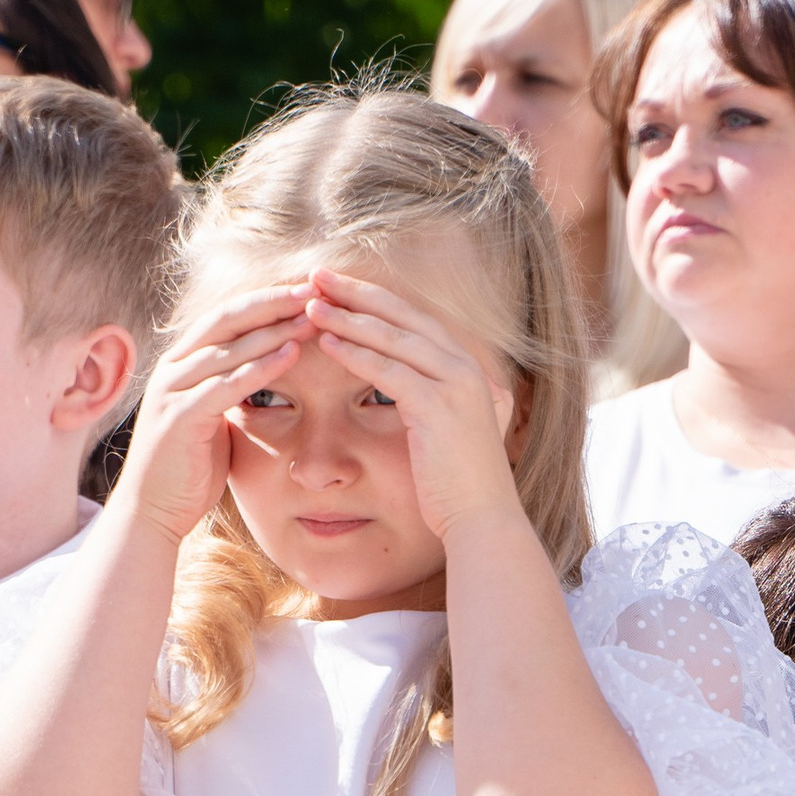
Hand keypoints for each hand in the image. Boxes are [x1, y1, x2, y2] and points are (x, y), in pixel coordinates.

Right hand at [111, 281, 311, 544]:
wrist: (152, 512)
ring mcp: (172, 391)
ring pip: (228, 348)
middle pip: (227, 319)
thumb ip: (229, 391)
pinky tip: (291, 355)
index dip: (265, 300)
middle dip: (272, 301)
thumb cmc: (187, 470)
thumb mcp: (212, 419)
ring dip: (273, 329)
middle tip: (314, 288)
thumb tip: (261, 372)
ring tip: (312, 316)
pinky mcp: (179, 418)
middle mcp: (172, 368)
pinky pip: (226, 385)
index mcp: (180, 364)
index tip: (304, 290)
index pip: (226, 317)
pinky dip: (260, 368)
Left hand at [298, 266, 522, 544]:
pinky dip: (356, 354)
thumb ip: (429, 403)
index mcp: (464, 368)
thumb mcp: (446, 433)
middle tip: (317, 274)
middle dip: (356, 292)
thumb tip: (407, 395)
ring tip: (310, 305)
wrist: (483, 520)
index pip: (412, 320)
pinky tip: (327, 343)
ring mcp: (454, 384)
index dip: (372, 299)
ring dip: (348, 318)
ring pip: (392, 337)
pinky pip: (389, 371)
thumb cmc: (458, 486)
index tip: (337, 287)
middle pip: (401, 315)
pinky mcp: (439, 407)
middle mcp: (463, 366)